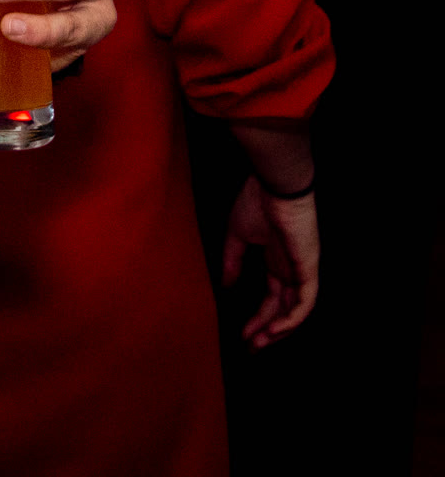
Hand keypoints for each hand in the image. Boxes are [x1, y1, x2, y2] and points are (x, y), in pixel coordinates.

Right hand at [223, 178, 319, 345]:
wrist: (275, 185)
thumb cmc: (255, 202)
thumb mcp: (237, 235)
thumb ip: (232, 261)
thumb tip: (225, 287)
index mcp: (276, 262)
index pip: (271, 299)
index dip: (257, 317)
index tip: (242, 333)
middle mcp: (291, 271)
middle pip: (282, 310)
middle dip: (266, 331)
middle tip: (251, 348)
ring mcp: (302, 272)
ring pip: (295, 312)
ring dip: (277, 331)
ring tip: (258, 344)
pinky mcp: (308, 270)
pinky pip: (304, 303)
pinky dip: (290, 319)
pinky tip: (274, 330)